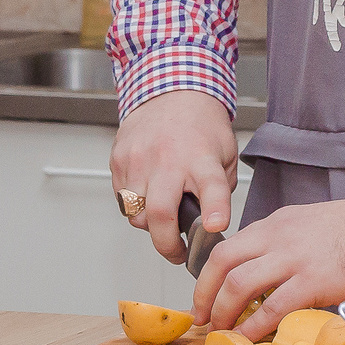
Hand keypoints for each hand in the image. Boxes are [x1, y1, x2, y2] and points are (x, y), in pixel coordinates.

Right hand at [110, 88, 237, 262]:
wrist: (172, 91)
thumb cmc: (201, 126)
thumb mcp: (225, 154)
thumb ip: (219, 190)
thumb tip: (208, 225)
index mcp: (202, 158)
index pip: (211, 186)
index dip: (215, 210)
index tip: (215, 228)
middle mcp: (168, 158)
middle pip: (160, 212)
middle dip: (167, 244)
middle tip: (177, 253)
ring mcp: (139, 159)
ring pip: (135, 212)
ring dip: (149, 223)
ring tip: (163, 212)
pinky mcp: (118, 159)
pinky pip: (122, 198)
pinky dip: (135, 204)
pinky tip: (149, 191)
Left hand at [191, 195, 344, 339]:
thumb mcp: (313, 227)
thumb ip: (289, 247)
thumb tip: (274, 280)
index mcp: (278, 223)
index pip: (230, 246)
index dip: (210, 275)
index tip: (206, 295)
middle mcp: (278, 236)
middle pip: (222, 262)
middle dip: (204, 293)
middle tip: (201, 316)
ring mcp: (294, 258)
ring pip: (238, 284)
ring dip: (223, 312)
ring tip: (222, 332)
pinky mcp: (313, 280)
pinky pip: (272, 307)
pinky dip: (254, 326)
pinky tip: (249, 339)